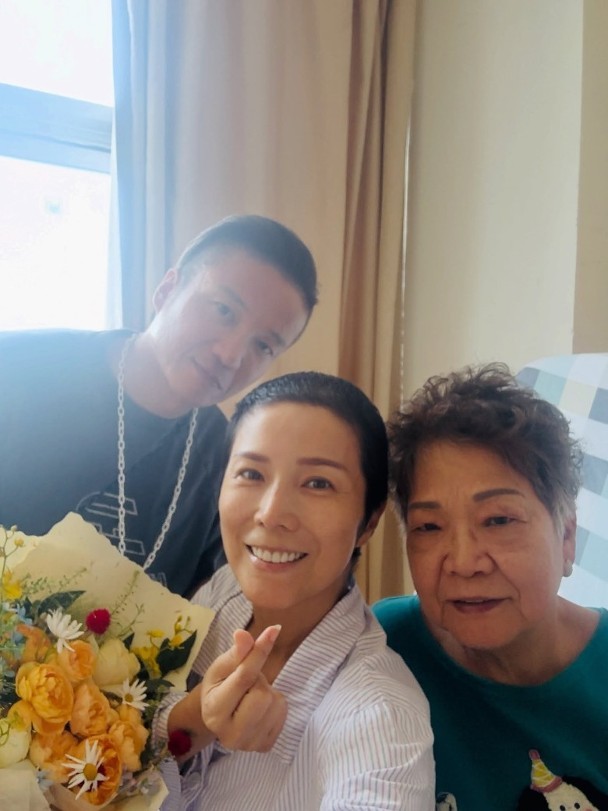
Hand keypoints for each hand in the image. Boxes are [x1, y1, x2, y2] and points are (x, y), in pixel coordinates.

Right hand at [200, 624, 286, 751]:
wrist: (220, 715)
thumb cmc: (219, 685)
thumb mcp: (222, 666)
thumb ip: (236, 653)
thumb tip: (243, 634)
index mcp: (214, 711)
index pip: (243, 678)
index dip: (259, 652)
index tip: (274, 630)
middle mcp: (229, 735)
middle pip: (262, 695)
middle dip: (259, 681)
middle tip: (248, 682)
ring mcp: (249, 745)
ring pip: (275, 703)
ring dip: (267, 691)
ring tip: (252, 694)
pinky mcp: (265, 746)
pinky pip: (283, 714)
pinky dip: (275, 704)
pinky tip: (260, 707)